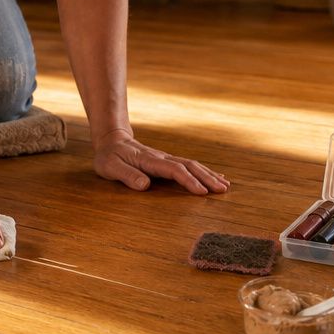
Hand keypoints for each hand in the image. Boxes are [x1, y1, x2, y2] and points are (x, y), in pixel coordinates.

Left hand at [93, 131, 229, 194]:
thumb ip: (127, 175)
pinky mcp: (167, 161)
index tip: (202, 192)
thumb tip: (145, 186)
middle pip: (189, 166)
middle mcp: (162, 158)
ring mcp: (166, 158)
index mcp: (150, 160)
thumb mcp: (110, 167)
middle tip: (223, 190)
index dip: (189, 181)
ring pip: (192, 165)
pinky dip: (203, 172)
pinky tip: (215, 177)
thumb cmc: (109, 156)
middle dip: (207, 178)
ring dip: (208, 174)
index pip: (174, 170)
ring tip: (225, 185)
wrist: (112, 140)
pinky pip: (188, 166)